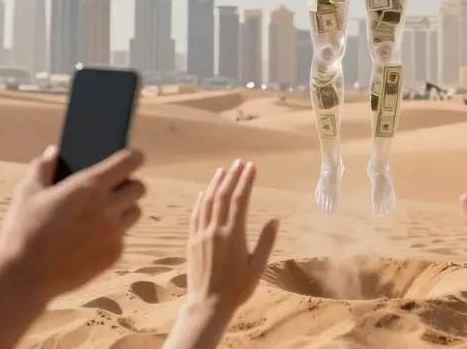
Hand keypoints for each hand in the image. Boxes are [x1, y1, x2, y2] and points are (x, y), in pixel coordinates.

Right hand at [0, 146, 145, 301]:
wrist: (24, 278)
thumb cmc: (22, 231)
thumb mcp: (27, 193)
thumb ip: (42, 167)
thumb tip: (54, 151)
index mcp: (89, 185)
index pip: (129, 161)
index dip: (133, 156)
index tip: (132, 157)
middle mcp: (107, 207)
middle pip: (139, 188)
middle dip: (129, 184)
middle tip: (113, 188)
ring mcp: (114, 233)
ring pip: (135, 213)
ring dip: (124, 209)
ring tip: (102, 213)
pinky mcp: (114, 255)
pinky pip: (122, 237)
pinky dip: (112, 235)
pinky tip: (90, 239)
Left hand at [185, 160, 278, 314]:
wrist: (207, 304)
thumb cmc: (237, 288)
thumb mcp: (257, 267)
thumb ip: (266, 242)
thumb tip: (274, 220)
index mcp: (233, 235)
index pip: (240, 200)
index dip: (246, 181)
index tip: (252, 167)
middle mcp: (215, 230)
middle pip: (223, 196)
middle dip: (232, 176)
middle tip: (240, 162)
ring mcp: (201, 234)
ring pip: (207, 202)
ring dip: (216, 184)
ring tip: (224, 170)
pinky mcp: (191, 241)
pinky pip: (195, 215)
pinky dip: (200, 200)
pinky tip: (204, 192)